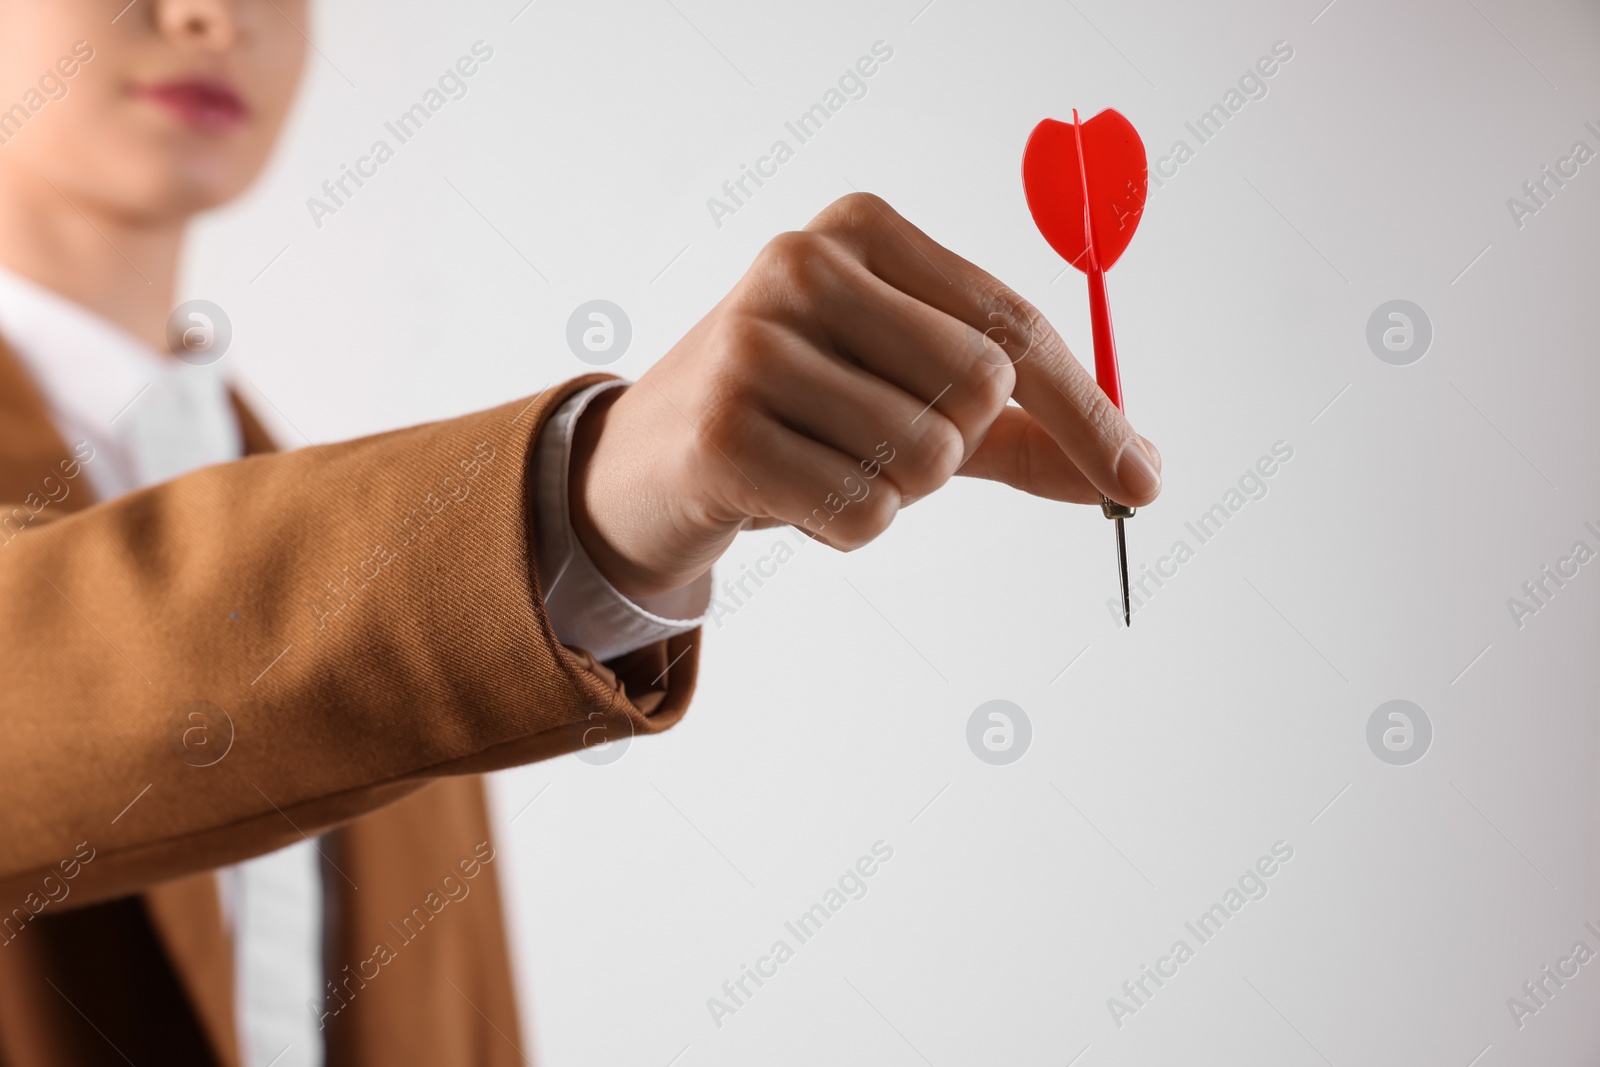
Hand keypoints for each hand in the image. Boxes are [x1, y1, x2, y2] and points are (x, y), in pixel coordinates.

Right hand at [566, 192, 1161, 598]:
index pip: (1015, 322)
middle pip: (980, 389)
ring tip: (824, 465)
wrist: (646, 460)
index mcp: (861, 230)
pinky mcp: (724, 430)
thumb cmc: (796, 415)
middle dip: (952, 448)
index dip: (1087, 411)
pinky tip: (788, 496)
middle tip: (873, 443)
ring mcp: (754, 342)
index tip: (1138, 481)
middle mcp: (804, 264)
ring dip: (896, 493)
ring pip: (926, 460)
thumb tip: (1133, 472)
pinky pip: (865, 514)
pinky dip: (847, 529)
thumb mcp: (908, 394)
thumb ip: (1019, 425)